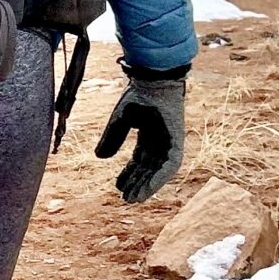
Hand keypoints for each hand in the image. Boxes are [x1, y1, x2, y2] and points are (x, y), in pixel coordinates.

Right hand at [93, 72, 186, 202]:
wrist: (153, 79)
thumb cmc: (138, 94)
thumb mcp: (120, 120)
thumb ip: (111, 138)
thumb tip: (99, 158)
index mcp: (148, 134)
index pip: (139, 160)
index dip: (129, 174)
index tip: (119, 187)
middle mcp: (160, 140)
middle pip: (149, 168)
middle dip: (138, 184)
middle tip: (127, 200)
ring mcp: (170, 141)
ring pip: (159, 171)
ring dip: (148, 186)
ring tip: (135, 200)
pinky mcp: (178, 142)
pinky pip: (170, 166)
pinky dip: (159, 178)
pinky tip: (148, 189)